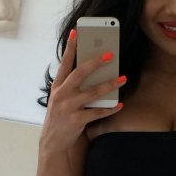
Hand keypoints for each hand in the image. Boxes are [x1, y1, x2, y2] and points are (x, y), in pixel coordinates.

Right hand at [40, 30, 123, 154]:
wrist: (53, 142)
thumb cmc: (61, 116)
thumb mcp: (61, 98)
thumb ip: (73, 85)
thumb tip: (93, 70)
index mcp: (58, 86)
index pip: (64, 63)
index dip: (71, 47)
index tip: (77, 32)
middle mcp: (61, 95)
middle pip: (80, 73)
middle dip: (95, 62)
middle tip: (109, 54)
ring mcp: (68, 108)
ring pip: (92, 92)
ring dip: (109, 84)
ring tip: (122, 78)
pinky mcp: (76, 120)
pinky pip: (97, 112)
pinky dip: (109, 108)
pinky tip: (119, 104)